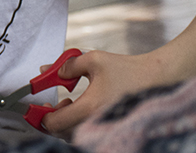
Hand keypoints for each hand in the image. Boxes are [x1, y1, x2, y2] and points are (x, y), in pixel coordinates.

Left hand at [39, 50, 163, 135]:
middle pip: (62, 134)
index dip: (42, 116)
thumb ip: (67, 66)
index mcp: (89, 107)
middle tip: (52, 103)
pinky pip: (87, 134)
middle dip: (53, 119)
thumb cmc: (127, 69)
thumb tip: (47, 71)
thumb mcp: (93, 59)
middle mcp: (96, 123)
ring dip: (66, 122)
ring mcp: (105, 128)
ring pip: (74, 136)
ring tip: (69, 103)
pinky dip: (78, 124)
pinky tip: (82, 108)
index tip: (38, 106)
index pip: (55, 123)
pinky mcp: (111, 129)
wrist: (156, 78)